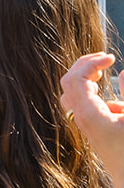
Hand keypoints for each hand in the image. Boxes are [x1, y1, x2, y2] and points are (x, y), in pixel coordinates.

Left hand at [61, 53, 123, 174]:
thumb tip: (123, 72)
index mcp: (89, 114)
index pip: (76, 78)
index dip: (91, 63)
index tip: (112, 58)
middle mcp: (82, 118)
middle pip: (69, 82)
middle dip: (85, 66)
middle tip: (105, 59)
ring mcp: (86, 124)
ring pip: (75, 94)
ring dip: (90, 80)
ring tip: (107, 72)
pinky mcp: (93, 129)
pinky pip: (87, 106)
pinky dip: (99, 96)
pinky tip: (120, 106)